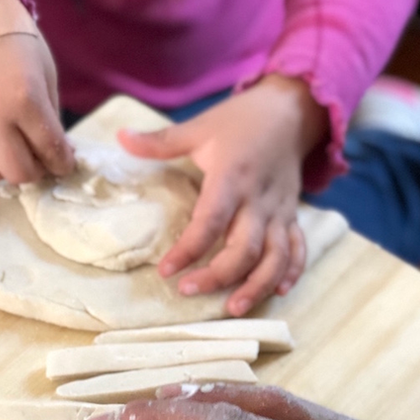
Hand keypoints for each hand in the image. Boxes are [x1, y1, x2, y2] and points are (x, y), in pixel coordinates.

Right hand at [0, 0, 73, 183]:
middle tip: (37, 160)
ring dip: (3, 166)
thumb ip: (50, 116)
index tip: (63, 163)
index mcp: (24, 100)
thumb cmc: (11, 40)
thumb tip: (56, 153)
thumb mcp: (43, 72)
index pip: (50, 151)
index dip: (62, 163)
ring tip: (9, 149)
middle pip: (18, 174)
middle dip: (34, 171)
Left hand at [119, 76, 326, 315]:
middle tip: (188, 292)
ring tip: (233, 309)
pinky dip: (291, 272)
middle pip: (245, 248)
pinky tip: (278, 293)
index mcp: (233, 177)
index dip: (188, 249)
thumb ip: (160, 141)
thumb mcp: (199, 128)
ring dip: (257, 285)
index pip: (210, 220)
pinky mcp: (293, 216)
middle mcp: (260, 199)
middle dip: (219, 275)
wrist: (291, 109)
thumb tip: (120, 138)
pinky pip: (298, 248)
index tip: (166, 270)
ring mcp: (280, 211)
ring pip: (276, 256)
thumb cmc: (239, 122)